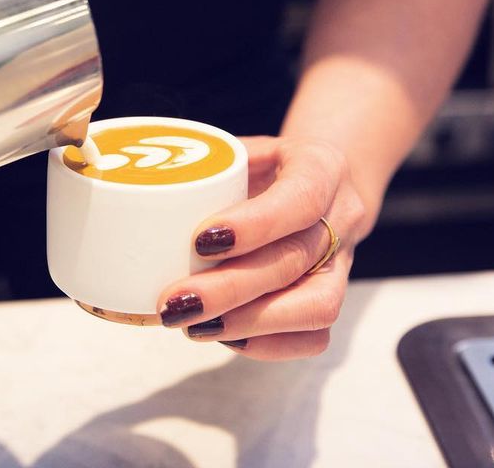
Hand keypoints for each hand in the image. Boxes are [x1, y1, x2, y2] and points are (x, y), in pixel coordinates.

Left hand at [155, 136, 376, 360]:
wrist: (321, 185)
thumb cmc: (269, 166)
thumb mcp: (245, 148)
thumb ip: (208, 165)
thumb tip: (150, 187)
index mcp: (322, 168)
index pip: (300, 198)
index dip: (255, 224)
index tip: (200, 240)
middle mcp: (342, 218)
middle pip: (294, 261)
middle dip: (230, 289)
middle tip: (174, 301)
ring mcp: (342, 265)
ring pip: (314, 307)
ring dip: (245, 323)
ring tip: (190, 324)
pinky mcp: (332, 299)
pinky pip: (313, 338)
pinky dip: (264, 344)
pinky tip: (221, 335)